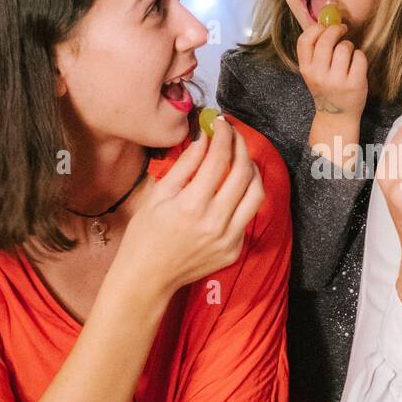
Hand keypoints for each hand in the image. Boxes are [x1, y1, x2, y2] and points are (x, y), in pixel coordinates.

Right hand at [117, 118, 264, 294]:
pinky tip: (234, 189)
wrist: (147, 277)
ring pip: (257, 194)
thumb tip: (205, 139)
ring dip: (252, 170)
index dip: (224, 135)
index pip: (219, 158)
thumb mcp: (158, 195)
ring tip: (240, 159)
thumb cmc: (145, 234)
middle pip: (243, 172)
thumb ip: (185, 165)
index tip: (221, 124)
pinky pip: (248, 216)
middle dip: (241, 146)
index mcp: (191, 205)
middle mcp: (215, 221)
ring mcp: (228, 238)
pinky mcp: (234, 250)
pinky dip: (245, 197)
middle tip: (233, 135)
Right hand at [295, 20, 367, 117]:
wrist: (337, 116)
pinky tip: (356, 64)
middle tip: (342, 30)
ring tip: (348, 54)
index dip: (317, 28)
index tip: (325, 26)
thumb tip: (326, 21)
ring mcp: (336, 81)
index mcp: (306, 69)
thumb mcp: (313, 72)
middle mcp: (318, 75)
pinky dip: (359, 56)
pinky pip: (359, 57)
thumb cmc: (327, 89)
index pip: (305, 40)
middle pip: (326, 40)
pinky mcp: (354, 84)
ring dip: (349, 45)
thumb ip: (315, 51)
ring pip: (344, 47)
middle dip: (336, 30)